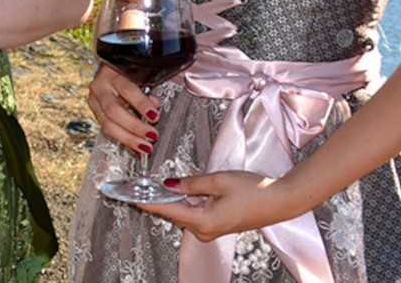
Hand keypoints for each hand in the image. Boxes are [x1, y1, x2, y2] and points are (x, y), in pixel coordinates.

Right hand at [88, 63, 160, 153]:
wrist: (109, 72)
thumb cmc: (128, 73)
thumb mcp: (139, 75)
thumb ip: (148, 88)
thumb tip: (154, 106)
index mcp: (112, 73)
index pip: (126, 89)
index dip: (141, 103)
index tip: (154, 116)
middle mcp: (99, 87)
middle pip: (113, 110)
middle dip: (134, 126)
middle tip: (151, 136)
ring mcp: (94, 101)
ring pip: (107, 124)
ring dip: (128, 138)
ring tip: (145, 147)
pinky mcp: (94, 113)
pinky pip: (107, 130)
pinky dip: (123, 141)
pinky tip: (135, 149)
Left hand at [137, 171, 281, 239]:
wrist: (281, 201)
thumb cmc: (254, 191)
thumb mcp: (218, 180)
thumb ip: (191, 182)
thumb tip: (169, 184)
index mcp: (203, 221)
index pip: (167, 209)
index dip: (147, 200)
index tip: (130, 196)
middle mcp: (204, 230)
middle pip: (174, 209)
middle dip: (164, 193)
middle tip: (146, 180)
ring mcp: (210, 229)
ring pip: (185, 208)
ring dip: (181, 194)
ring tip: (183, 182)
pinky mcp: (216, 224)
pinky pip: (196, 209)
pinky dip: (192, 198)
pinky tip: (196, 188)